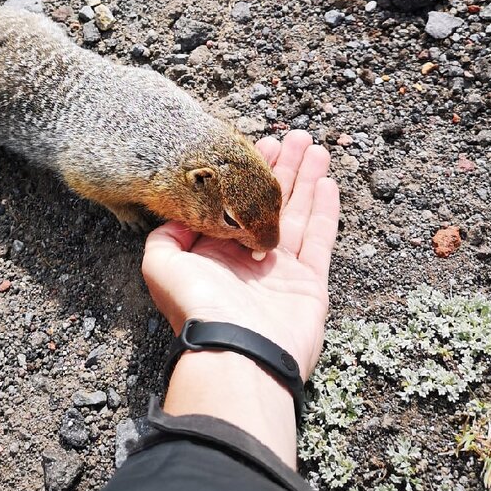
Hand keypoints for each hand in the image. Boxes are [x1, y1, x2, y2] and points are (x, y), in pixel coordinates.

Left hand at [142, 131, 339, 381]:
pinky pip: (320, 239)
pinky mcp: (310, 282)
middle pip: (270, 202)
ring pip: (297, 214)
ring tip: (314, 147)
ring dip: (306, 179)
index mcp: (215, 252)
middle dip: (282, 168)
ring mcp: (281, 270)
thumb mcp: (162, 265)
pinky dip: (325, 210)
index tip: (259, 144)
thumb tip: (177, 214)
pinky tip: (328, 182)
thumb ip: (166, 234)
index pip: (236, 201)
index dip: (247, 172)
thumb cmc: (199, 308)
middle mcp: (248, 258)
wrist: (238, 354)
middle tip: (295, 137)